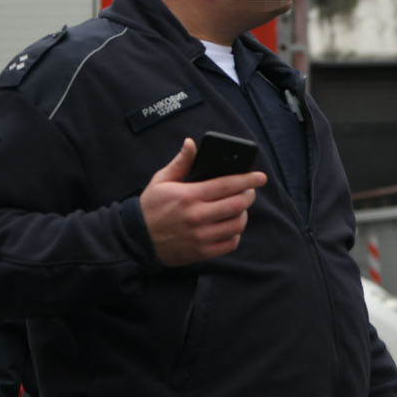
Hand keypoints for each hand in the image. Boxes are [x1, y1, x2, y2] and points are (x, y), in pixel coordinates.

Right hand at [140, 138, 267, 266]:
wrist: (136, 240)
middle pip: (237, 204)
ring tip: (238, 208)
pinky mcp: (201, 252)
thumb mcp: (161, 180)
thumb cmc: (150, 207)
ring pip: (237, 224)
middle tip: (249, 191)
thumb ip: (180, 162)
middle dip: (249, 195)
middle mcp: (197, 216)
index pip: (227, 185)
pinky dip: (235, 234)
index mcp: (189, 196)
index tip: (261, 177)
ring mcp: (200, 237)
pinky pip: (230, 244)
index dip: (247, 180)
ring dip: (243, 215)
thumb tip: (191, 143)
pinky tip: (229, 226)